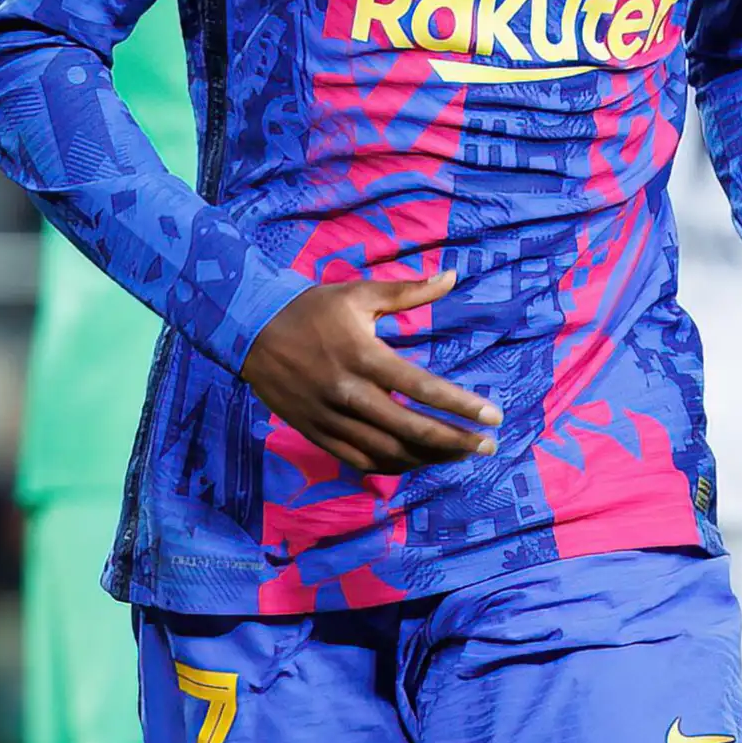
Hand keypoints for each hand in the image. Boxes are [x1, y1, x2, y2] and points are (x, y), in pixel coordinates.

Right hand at [241, 270, 502, 473]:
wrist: (248, 331)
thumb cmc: (310, 308)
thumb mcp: (358, 293)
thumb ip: (409, 291)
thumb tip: (453, 276)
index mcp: (363, 356)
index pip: (421, 388)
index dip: (460, 406)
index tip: (493, 417)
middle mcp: (348, 393)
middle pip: (410, 429)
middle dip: (455, 441)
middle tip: (487, 447)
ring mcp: (330, 419)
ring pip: (387, 452)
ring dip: (428, 458)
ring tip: (459, 455)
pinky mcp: (315, 434)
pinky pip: (359, 460)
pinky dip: (392, 466)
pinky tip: (417, 462)